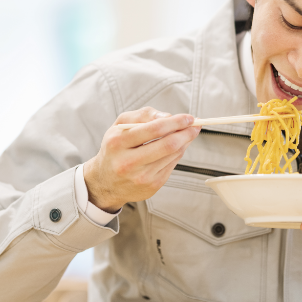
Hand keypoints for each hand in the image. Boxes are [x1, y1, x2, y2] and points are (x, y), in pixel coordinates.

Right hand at [83, 107, 199, 211]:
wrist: (105, 181)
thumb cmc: (115, 149)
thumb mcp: (120, 125)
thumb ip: (143, 115)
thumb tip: (168, 116)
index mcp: (118, 143)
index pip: (154, 129)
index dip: (176, 122)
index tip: (189, 117)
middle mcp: (128, 162)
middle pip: (168, 145)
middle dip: (186, 133)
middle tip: (195, 125)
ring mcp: (141, 177)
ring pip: (173, 155)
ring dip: (185, 142)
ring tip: (187, 134)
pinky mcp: (152, 187)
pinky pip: (172, 166)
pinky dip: (178, 154)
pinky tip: (176, 147)